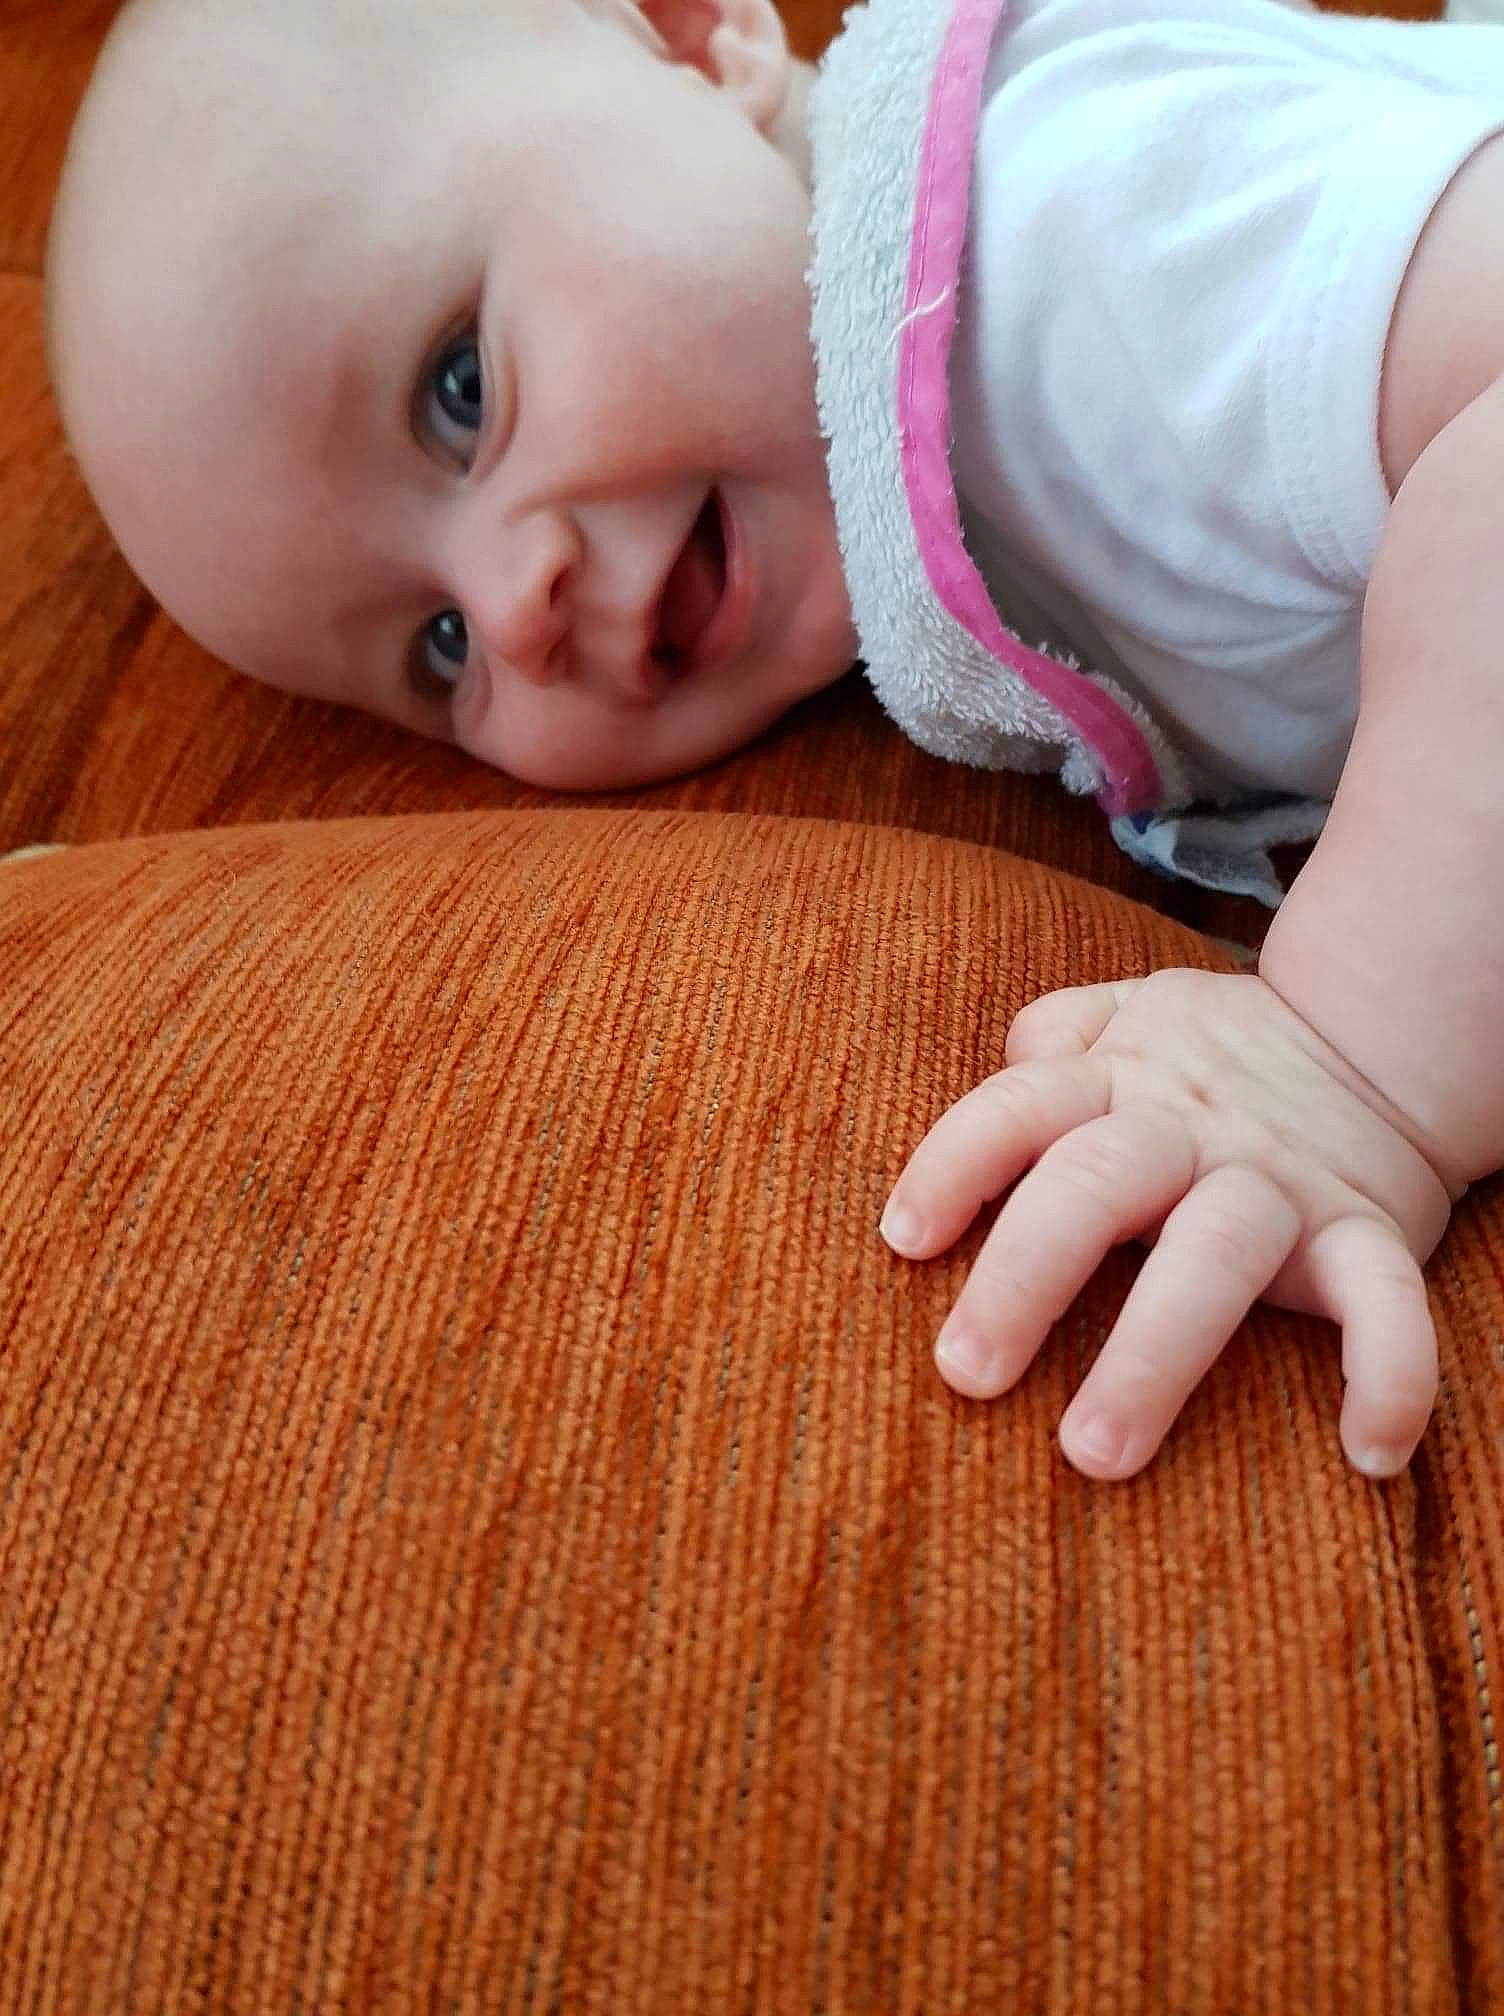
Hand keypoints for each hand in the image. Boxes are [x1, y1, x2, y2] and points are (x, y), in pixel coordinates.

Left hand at [880, 969, 1455, 1481]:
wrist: (1375, 1038)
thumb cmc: (1215, 1054)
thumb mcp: (1129, 1013)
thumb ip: (1057, 1035)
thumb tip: (1005, 1066)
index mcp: (1119, 1077)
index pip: (1018, 1108)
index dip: (954, 1165)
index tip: (904, 1241)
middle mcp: (1190, 1129)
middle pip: (1094, 1188)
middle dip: (1024, 1279)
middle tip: (966, 1375)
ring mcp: (1279, 1182)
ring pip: (1216, 1258)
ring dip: (1153, 1356)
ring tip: (1094, 1454)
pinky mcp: (1368, 1230)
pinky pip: (1387, 1299)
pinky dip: (1391, 1372)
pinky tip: (1367, 1452)